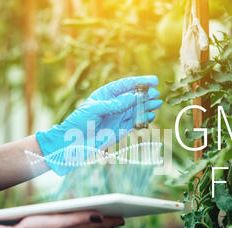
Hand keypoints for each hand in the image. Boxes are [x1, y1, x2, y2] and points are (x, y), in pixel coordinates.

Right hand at [0, 212, 123, 227]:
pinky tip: (81, 226)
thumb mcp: (58, 221)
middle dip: (108, 222)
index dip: (111, 220)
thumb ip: (79, 219)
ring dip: (96, 225)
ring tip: (106, 220)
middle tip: (121, 218)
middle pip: (93, 227)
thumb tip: (100, 216)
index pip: (97, 224)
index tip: (124, 217)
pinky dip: (83, 226)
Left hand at [35, 75, 161, 174]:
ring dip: (147, 106)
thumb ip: (116, 103)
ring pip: (137, 109)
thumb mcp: (96, 108)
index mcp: (107, 93)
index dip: (141, 82)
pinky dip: (144, 119)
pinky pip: (136, 123)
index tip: (154, 80)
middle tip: (156, 93)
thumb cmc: (79, 121)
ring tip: (157, 103)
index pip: (127, 85)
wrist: (74, 142)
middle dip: (146, 94)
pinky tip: (151, 116)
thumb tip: (134, 97)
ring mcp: (119, 116)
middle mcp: (115, 104)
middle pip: (134, 96)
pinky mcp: (122, 129)